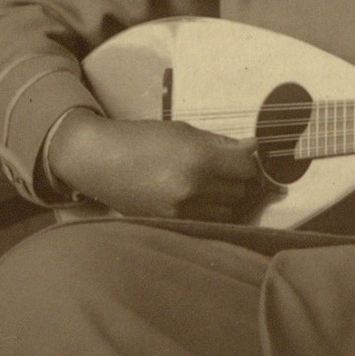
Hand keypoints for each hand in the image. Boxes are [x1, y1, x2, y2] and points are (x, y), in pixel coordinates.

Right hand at [46, 110, 262, 220]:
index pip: (246, 168)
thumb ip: (220, 142)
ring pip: (228, 211)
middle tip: (222, 168)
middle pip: (240, 191)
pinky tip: (195, 198)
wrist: (100, 161)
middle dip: (236, 179)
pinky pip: (208, 221)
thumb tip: (254, 147)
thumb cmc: (142, 138)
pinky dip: (208, 211)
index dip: (247, 160)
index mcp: (198, 159)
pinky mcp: (172, 224)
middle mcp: (193, 188)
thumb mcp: (183, 131)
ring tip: (207, 184)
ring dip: (225, 198)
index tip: (240, 155)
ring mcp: (182, 211)